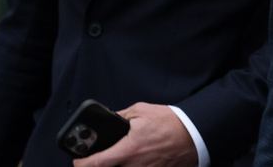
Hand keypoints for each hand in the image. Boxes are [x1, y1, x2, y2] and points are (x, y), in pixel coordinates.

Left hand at [74, 102, 197, 166]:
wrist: (194, 133)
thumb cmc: (170, 123)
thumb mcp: (141, 111)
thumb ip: (121, 116)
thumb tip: (108, 121)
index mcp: (128, 149)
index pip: (95, 164)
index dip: (81, 163)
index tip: (78, 160)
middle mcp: (134, 166)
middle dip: (103, 162)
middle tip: (103, 155)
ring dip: (120, 163)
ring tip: (128, 152)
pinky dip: (135, 164)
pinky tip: (141, 156)